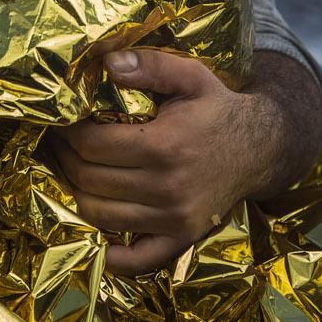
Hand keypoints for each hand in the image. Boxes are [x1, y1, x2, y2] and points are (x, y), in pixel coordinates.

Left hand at [51, 50, 281, 275]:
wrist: (261, 148)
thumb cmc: (217, 109)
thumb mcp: (190, 75)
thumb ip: (149, 65)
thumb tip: (106, 62)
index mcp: (164, 145)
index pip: (91, 145)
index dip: (68, 132)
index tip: (63, 121)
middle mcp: (167, 188)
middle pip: (89, 180)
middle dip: (65, 159)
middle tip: (60, 143)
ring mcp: (175, 218)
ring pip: (99, 215)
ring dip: (76, 193)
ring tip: (73, 170)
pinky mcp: (182, 238)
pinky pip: (135, 260)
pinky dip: (108, 253)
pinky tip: (93, 230)